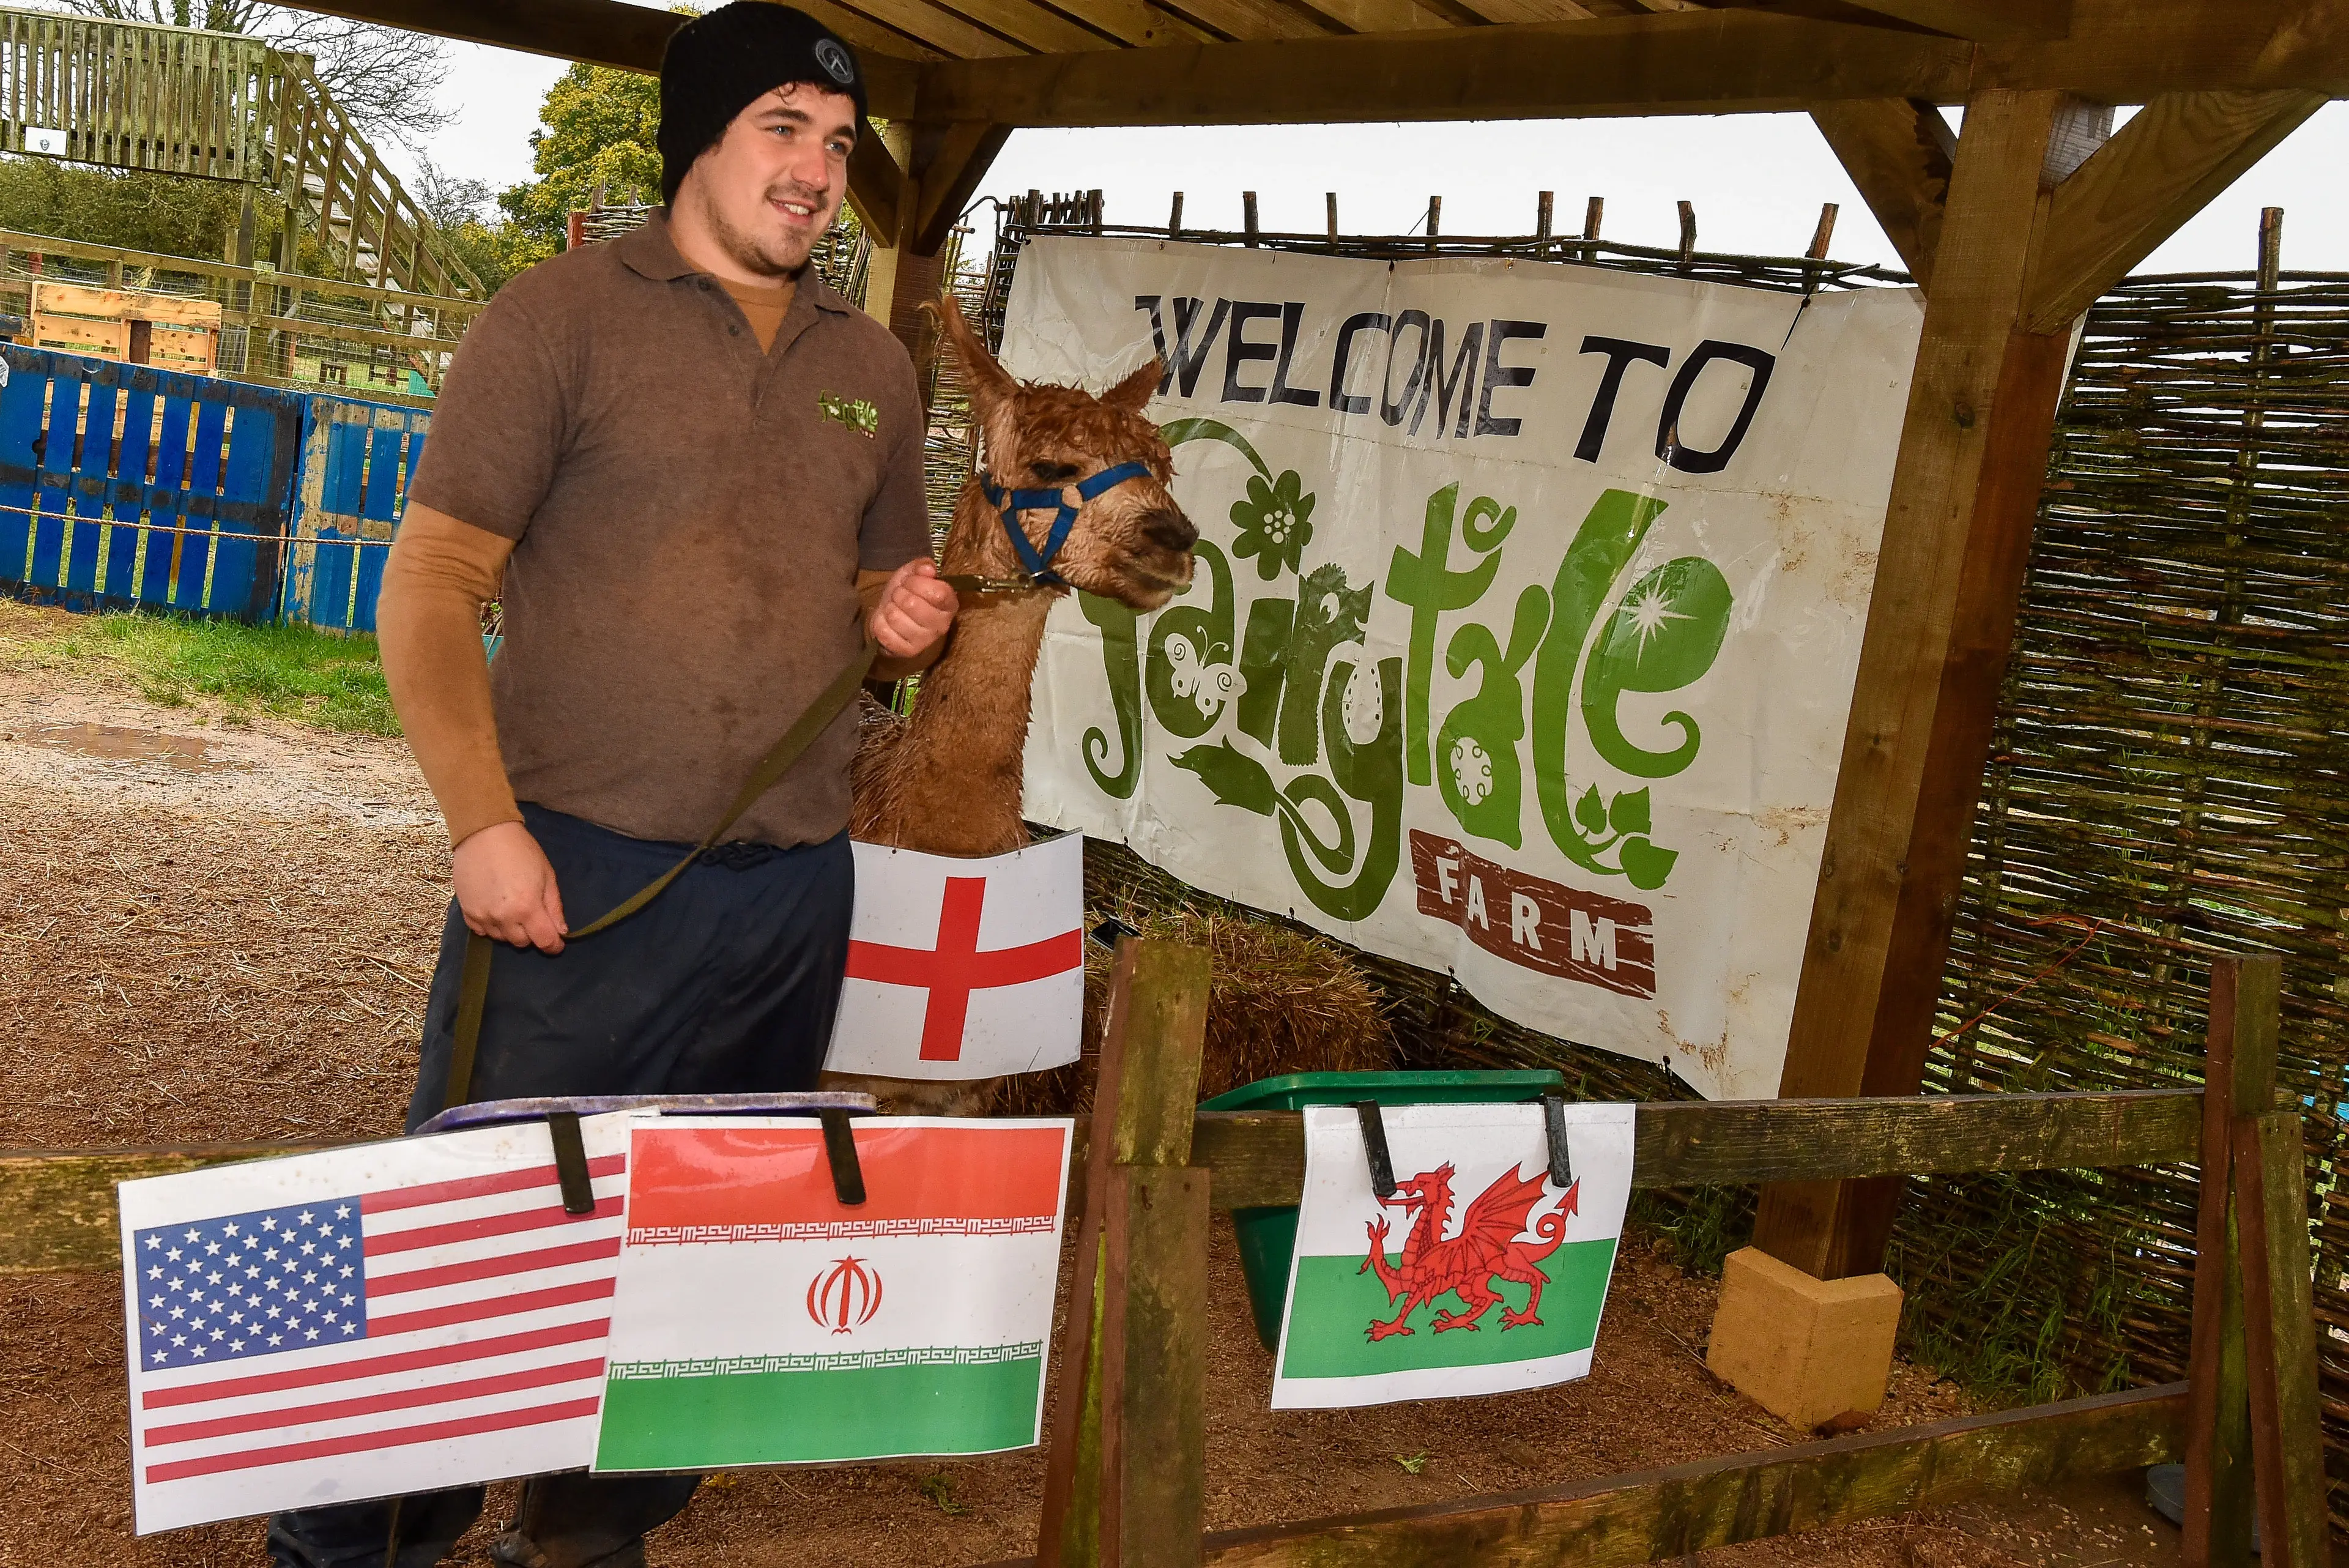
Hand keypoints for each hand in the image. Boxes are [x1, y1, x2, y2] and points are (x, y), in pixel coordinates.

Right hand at [452, 820, 567, 953]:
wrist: (484, 833)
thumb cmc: (521, 850)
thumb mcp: (547, 875)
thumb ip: (554, 907)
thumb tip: (560, 932)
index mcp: (527, 908)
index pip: (544, 941)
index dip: (554, 945)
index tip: (557, 942)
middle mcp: (503, 917)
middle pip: (522, 942)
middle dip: (532, 934)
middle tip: (533, 916)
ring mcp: (482, 916)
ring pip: (501, 938)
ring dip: (511, 930)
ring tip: (513, 909)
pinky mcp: (466, 911)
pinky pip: (481, 931)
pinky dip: (491, 926)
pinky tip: (496, 910)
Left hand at [868, 558, 957, 658]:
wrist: (894, 616)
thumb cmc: (907, 593)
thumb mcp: (914, 574)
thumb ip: (922, 566)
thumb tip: (928, 569)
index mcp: (949, 604)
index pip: (938, 592)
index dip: (917, 583)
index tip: (909, 581)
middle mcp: (942, 625)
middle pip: (912, 603)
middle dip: (898, 594)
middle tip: (899, 595)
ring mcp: (925, 641)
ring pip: (895, 617)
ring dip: (888, 608)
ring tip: (893, 607)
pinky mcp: (907, 651)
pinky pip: (884, 631)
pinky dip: (880, 622)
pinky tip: (887, 621)